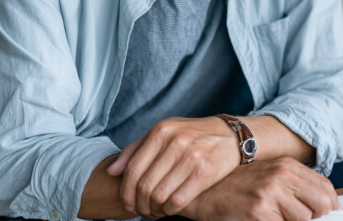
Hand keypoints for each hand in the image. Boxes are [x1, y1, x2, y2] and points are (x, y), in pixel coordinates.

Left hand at [107, 117, 240, 217]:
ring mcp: (191, 156)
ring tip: (154, 212)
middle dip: (138, 205)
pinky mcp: (205, 171)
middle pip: (145, 185)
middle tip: (140, 211)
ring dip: (153, 210)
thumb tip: (111, 172)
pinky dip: (169, 211)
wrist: (231, 135)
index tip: (127, 203)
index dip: (126, 192)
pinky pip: (178, 200)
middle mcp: (175, 142)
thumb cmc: (193, 136)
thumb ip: (136, 150)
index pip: (133, 169)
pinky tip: (169, 210)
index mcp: (161, 131)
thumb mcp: (164, 133)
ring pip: (160, 195)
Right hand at [183, 156, 339, 220]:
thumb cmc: (234, 186)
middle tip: (295, 219)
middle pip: (321, 205)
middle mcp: (281, 176)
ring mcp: (270, 194)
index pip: (326, 189)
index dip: (331, 207)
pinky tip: (262, 220)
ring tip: (272, 217)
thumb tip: (324, 208)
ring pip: (304, 219)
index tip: (328, 217)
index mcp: (287, 166)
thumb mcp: (268, 178)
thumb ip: (294, 188)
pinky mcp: (259, 212)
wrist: (202, 191)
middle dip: (314, 218)